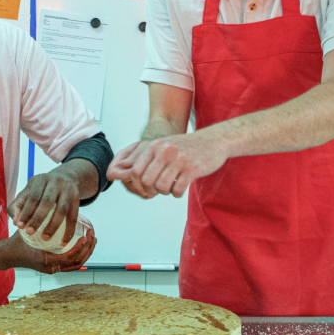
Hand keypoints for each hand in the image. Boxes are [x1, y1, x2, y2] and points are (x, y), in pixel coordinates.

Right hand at [7, 228, 95, 273]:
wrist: (8, 254)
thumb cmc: (18, 242)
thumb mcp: (30, 232)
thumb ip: (41, 225)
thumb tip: (56, 211)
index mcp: (46, 262)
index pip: (70, 257)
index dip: (81, 247)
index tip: (85, 236)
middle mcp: (51, 268)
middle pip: (77, 263)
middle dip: (88, 249)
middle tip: (93, 236)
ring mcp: (52, 269)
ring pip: (76, 265)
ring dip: (85, 253)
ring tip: (91, 240)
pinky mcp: (53, 268)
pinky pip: (70, 264)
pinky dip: (79, 255)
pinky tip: (83, 245)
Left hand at [9, 161, 91, 242]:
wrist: (64, 178)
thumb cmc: (41, 189)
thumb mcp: (28, 191)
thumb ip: (18, 206)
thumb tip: (16, 223)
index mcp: (41, 180)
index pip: (33, 196)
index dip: (26, 212)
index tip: (20, 226)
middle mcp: (56, 183)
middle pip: (47, 201)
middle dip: (37, 218)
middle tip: (30, 232)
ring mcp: (68, 191)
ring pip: (62, 210)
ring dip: (53, 226)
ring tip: (45, 238)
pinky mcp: (76, 200)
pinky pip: (73, 217)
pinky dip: (69, 231)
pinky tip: (63, 242)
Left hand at [107, 134, 227, 198]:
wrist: (214, 141)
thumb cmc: (184, 147)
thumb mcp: (162, 145)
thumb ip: (143, 157)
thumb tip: (119, 173)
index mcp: (154, 145)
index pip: (135, 171)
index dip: (136, 185)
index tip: (143, 189)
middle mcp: (164, 151)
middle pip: (146, 181)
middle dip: (150, 190)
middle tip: (158, 189)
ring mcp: (179, 159)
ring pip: (161, 187)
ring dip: (165, 192)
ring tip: (170, 187)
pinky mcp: (192, 169)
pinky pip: (177, 190)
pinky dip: (177, 193)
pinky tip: (180, 187)